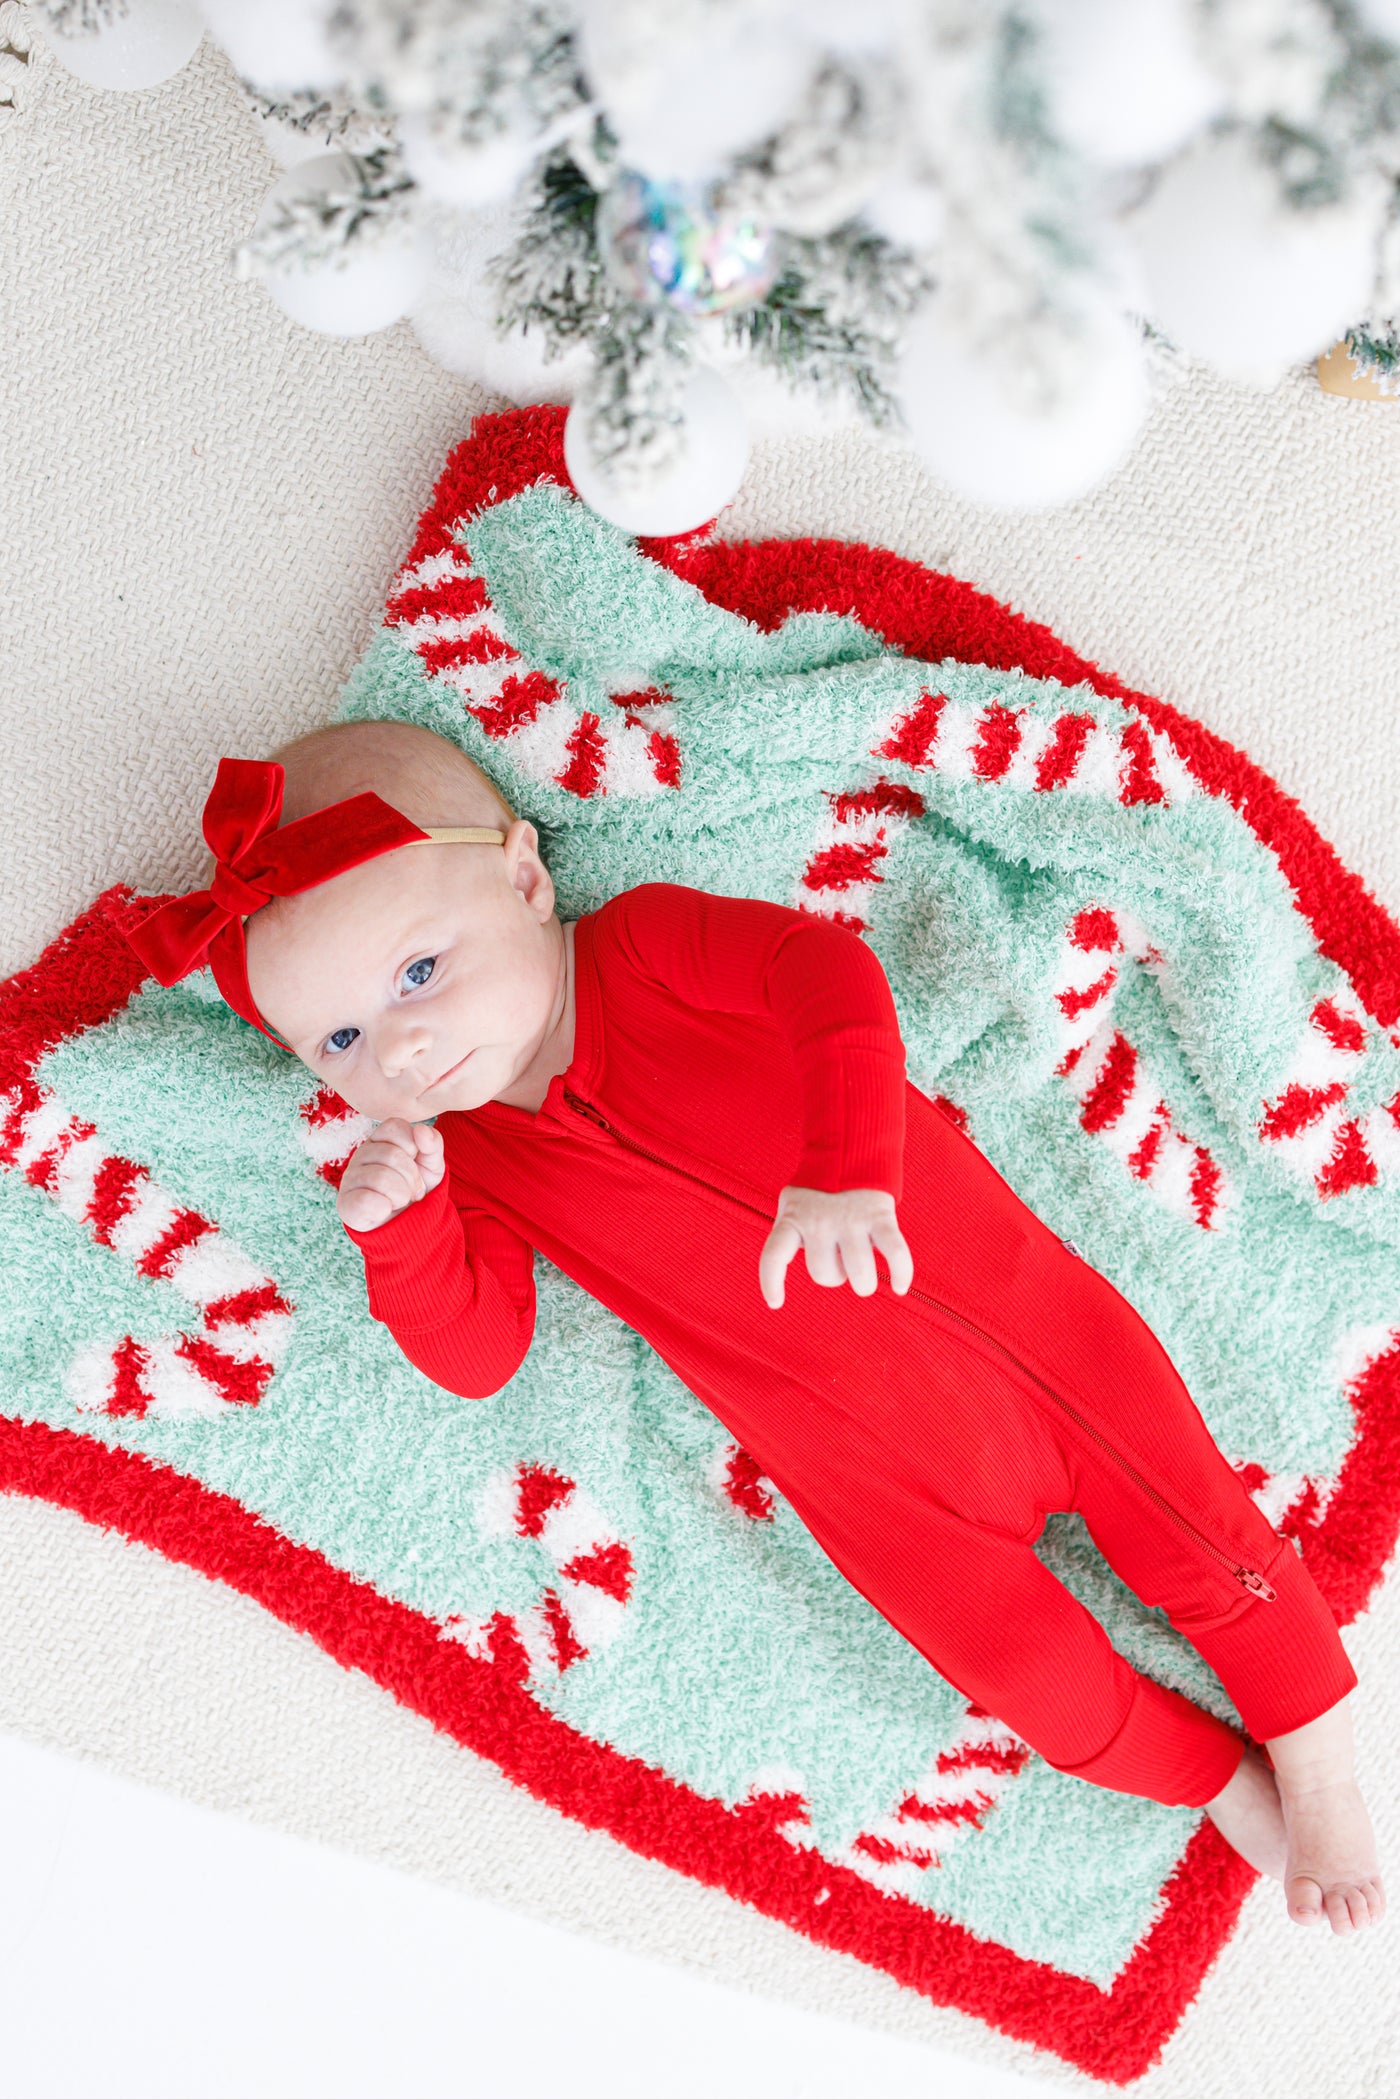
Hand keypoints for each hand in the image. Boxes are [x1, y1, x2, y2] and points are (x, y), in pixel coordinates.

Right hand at [336, 1117, 444, 1231]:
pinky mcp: (345, 1203)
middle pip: (392, 1155)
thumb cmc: (415, 1191)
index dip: (414, 1148)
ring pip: (381, 1177)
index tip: (416, 1165)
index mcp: (380, 1141)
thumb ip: (433, 1144)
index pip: (395, 1127)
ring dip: (401, 1195)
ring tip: (399, 1201)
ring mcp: (351, 1178)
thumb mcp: (432, 1166)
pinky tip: (384, 1210)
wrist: (407, 1226)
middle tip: (411, 1191)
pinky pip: (366, 1200)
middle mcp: (361, 1155)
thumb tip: (422, 1129)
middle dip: (411, 1178)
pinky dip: (385, 1208)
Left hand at [759, 1186, 913, 1309]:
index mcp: (793, 1219)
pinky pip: (894, 1253)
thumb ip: (793, 1233)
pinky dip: (901, 1274)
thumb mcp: (795, 1205)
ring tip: (865, 1278)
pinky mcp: (879, 1217)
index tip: (776, 1303)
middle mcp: (819, 1221)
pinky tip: (900, 1287)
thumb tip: (796, 1267)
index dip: (771, 1283)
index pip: (773, 1256)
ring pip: (858, 1273)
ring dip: (864, 1283)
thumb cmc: (820, 1189)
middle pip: (824, 1273)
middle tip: (840, 1260)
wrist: (851, 1148)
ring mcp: (850, 1220)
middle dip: (834, 1275)